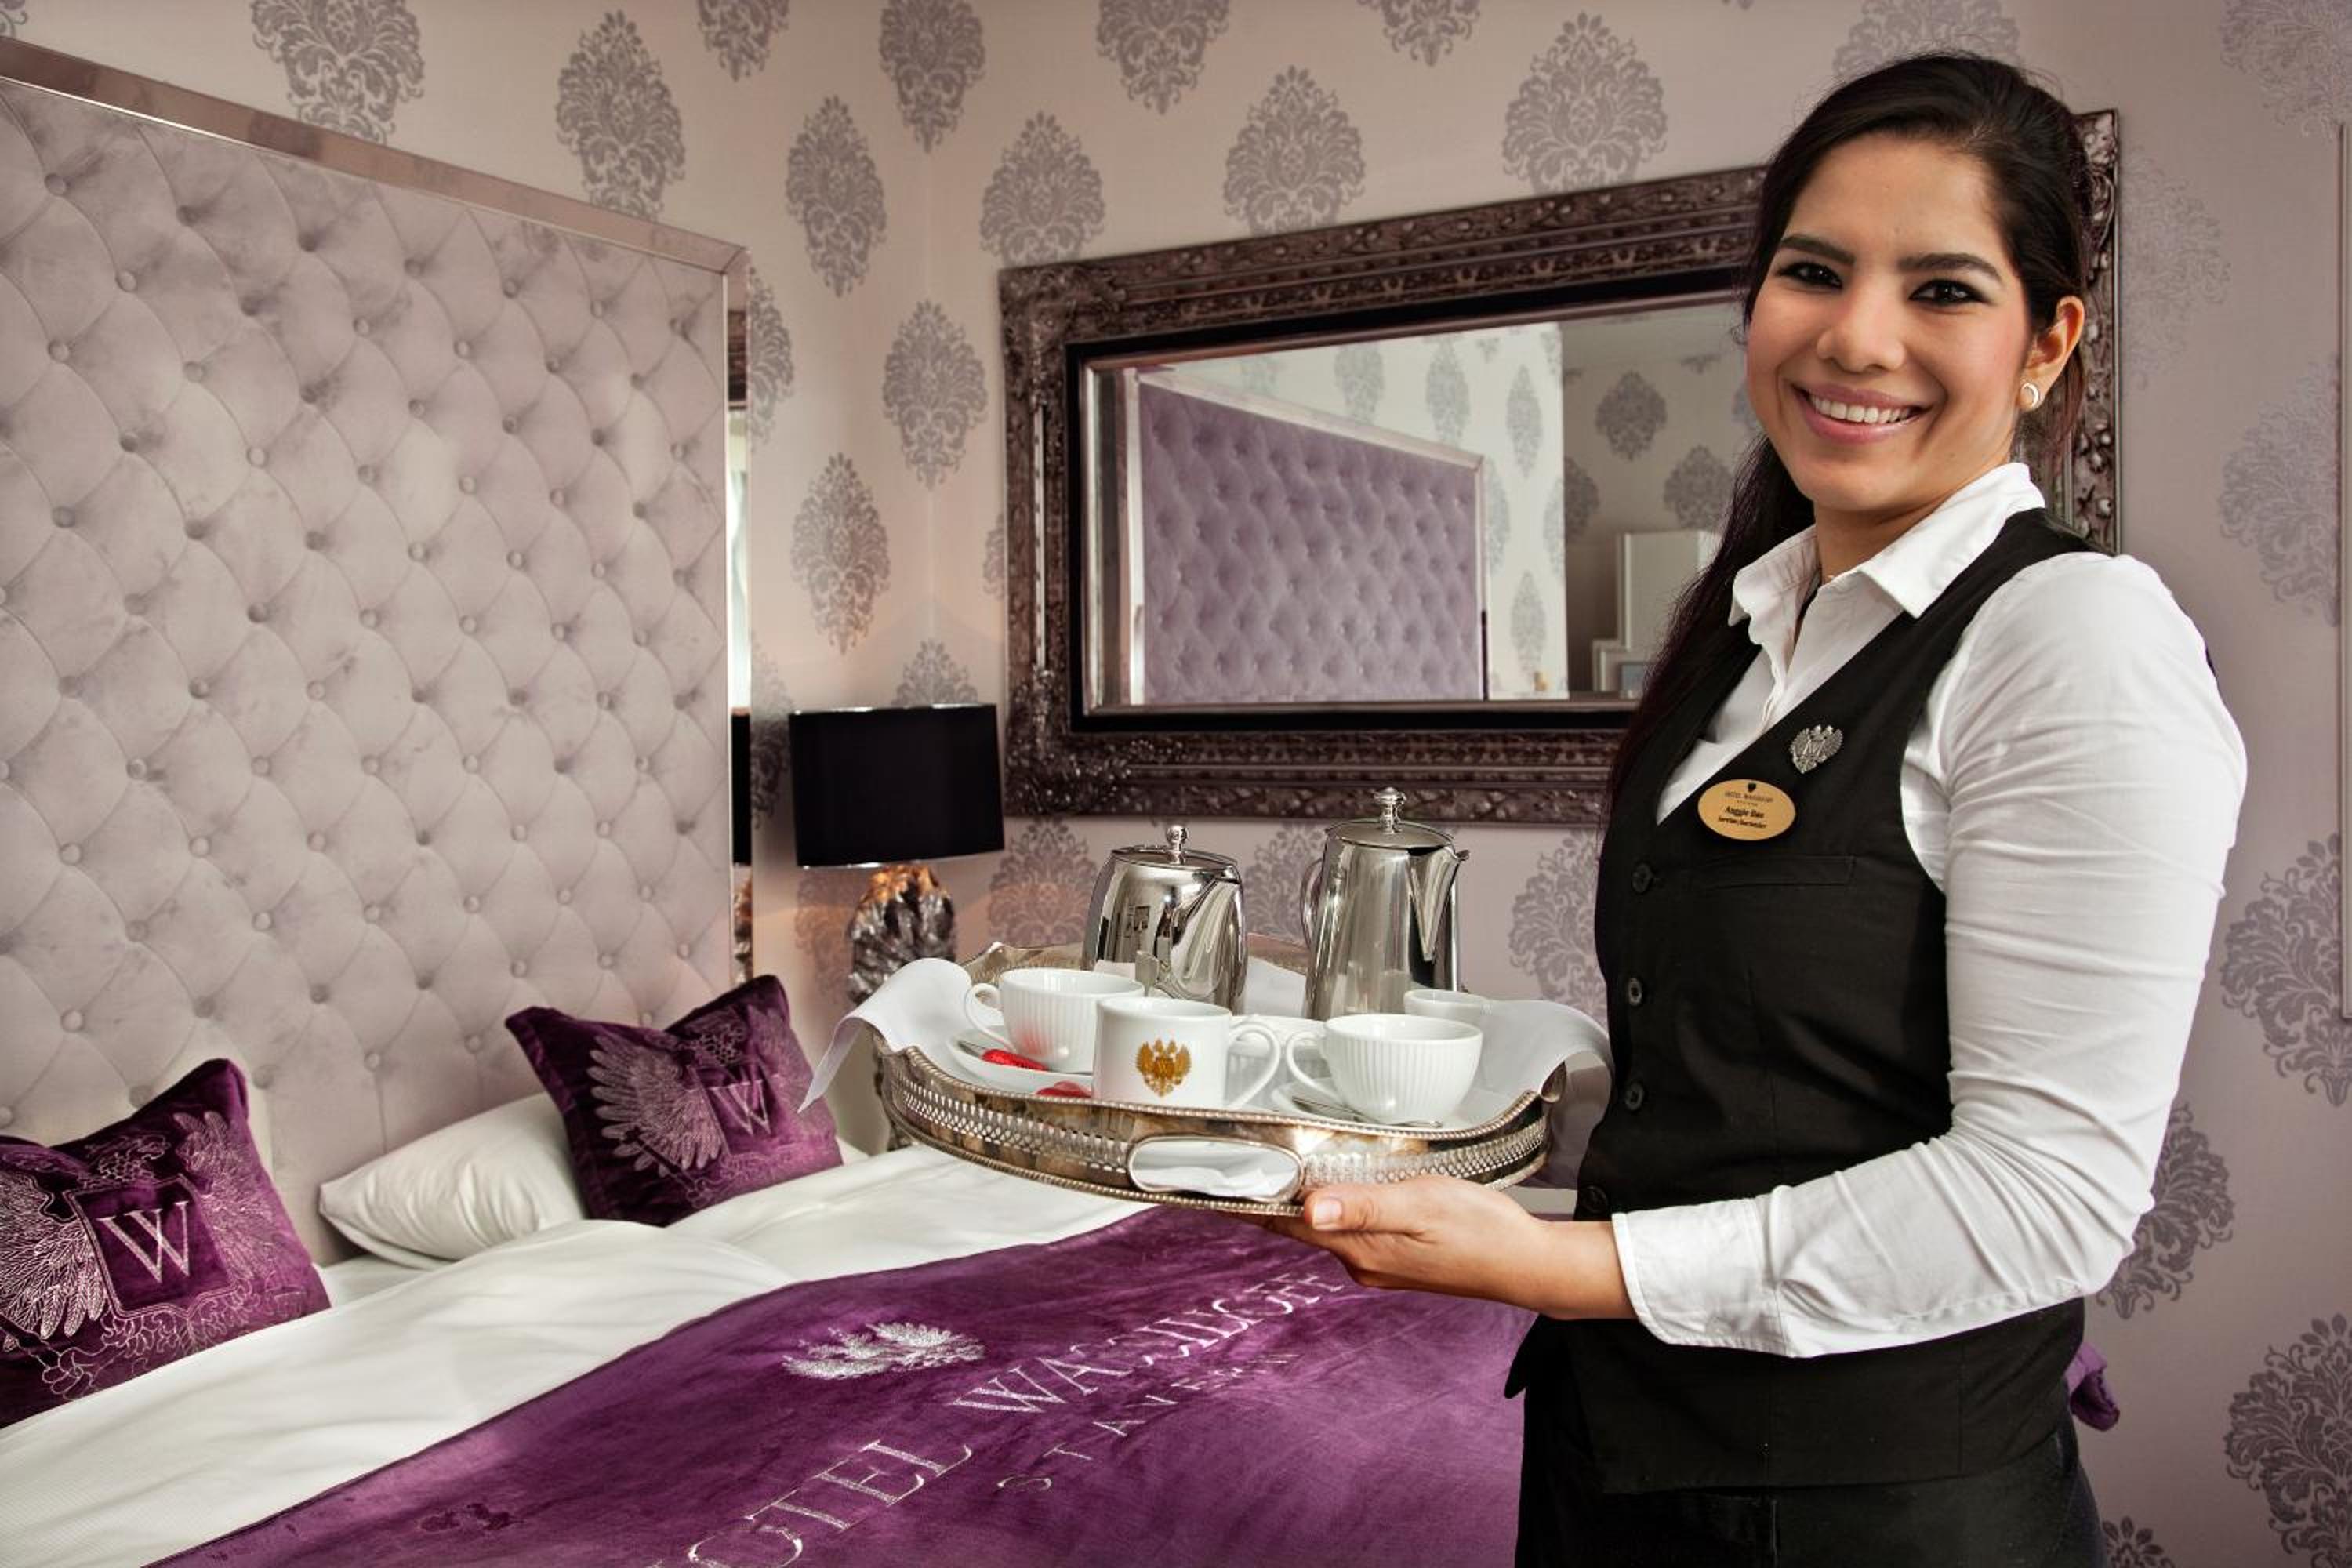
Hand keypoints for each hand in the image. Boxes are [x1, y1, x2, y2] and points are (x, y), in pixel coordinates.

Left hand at [1258, 1176, 1633, 1320]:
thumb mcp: (1420, 1206)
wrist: (1527, 1264)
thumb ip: (1362, 1206)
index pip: (1284, 1222)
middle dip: (1266, 1196)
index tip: (1207, 1182)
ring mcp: (1378, 1263)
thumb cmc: (1481, 1233)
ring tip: (1274, 1168)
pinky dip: (1334, 1207)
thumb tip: (1308, 1208)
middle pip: (1297, 1225)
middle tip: (1234, 1163)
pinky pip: (1350, 1229)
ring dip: (1299, 1201)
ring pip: (1324, 1226)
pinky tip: (1338, 1188)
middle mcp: (1360, 1261)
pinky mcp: (1397, 1258)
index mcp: (1358, 1248)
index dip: (1245, 1200)